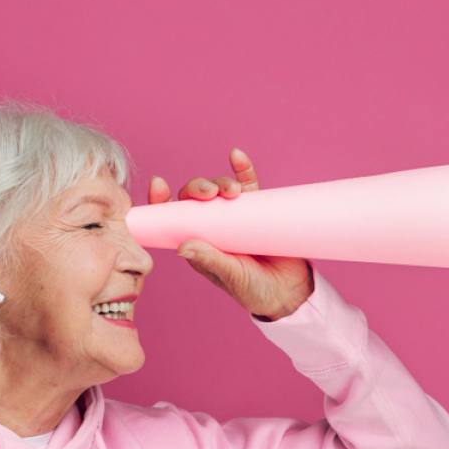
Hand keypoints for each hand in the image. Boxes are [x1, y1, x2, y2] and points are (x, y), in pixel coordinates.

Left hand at [147, 148, 313, 320]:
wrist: (290, 292)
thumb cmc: (254, 290)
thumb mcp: (230, 276)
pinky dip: (243, 170)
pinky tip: (237, 156)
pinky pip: (248, 186)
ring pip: (219, 190)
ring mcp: (234, 217)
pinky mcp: (257, 210)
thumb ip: (209, 260)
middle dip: (197, 188)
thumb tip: (182, 246)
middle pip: (195, 199)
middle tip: (208, 192)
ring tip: (233, 191)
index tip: (158, 184)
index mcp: (198, 244)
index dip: (162, 201)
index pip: (173, 219)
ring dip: (220, 183)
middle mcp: (212, 228)